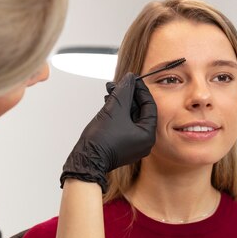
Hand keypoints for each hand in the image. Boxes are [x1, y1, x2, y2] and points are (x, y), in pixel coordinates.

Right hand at [60, 73, 156, 191]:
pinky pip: (125, 125)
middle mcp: (144, 142)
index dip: (140, 90)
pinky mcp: (124, 146)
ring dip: (121, 103)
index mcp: (147, 135)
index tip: (133, 80)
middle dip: (128, 96)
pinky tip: (109, 103)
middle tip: (120, 84)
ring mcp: (134, 145)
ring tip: (111, 91)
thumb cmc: (101, 140)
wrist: (87, 159)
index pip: (149, 106)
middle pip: (140, 111)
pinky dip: (119, 114)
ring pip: (131, 118)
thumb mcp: (115, 109)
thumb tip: (130, 78)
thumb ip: (124, 90)